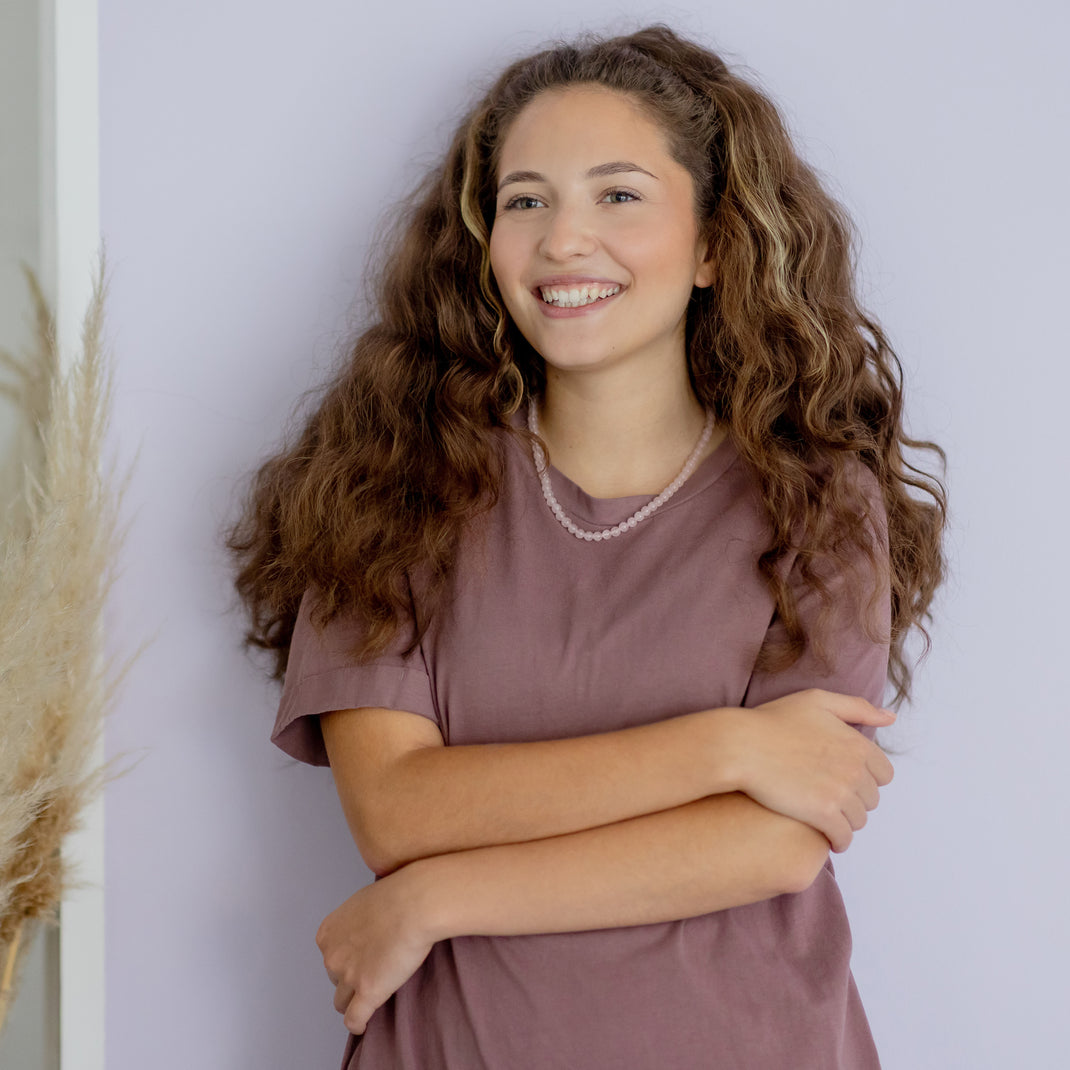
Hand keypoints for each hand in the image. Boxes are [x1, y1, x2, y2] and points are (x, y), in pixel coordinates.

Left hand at [316, 865, 435, 1034]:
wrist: (415, 903)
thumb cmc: (398, 895)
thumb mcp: (365, 902)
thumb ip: (356, 923)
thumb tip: (365, 931)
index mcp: (329, 933)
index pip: (331, 956)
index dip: (347, 959)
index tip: (361, 959)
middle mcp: (332, 956)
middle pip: (335, 978)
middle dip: (351, 977)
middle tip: (374, 970)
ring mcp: (348, 976)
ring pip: (342, 1001)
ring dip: (354, 1000)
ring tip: (369, 999)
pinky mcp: (367, 993)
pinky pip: (354, 1019)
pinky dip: (358, 1024)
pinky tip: (363, 1025)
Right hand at [727, 689, 894, 852]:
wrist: (740, 746)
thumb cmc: (773, 721)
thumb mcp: (817, 701)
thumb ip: (857, 707)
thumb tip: (890, 718)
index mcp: (858, 743)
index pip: (884, 774)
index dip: (865, 778)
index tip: (845, 780)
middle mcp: (855, 769)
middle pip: (872, 799)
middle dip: (855, 800)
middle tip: (832, 799)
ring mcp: (840, 793)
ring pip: (859, 820)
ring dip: (846, 821)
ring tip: (827, 818)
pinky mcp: (822, 815)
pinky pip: (843, 837)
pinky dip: (838, 840)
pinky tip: (826, 838)